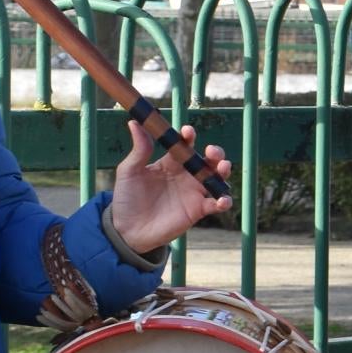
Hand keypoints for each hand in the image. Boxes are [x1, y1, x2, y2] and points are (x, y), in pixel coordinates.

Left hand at [107, 119, 235, 252]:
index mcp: (170, 163)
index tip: (187, 132)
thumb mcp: (129, 171)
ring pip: (217, 178)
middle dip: (215, 152)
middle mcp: (186, 175)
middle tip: (212, 152)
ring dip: (224, 171)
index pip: (185, 145)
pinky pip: (217, 204)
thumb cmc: (127, 199)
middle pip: (208, 159)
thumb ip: (139, 149)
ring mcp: (194, 192)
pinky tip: (222, 199)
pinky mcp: (198, 210)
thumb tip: (135, 122)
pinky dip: (224, 200)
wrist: (127, 229)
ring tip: (223, 168)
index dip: (189, 136)